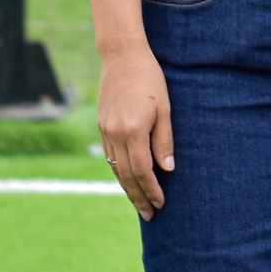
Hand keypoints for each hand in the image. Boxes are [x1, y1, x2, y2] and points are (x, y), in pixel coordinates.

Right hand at [96, 44, 173, 219]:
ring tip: (139, 203)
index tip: (161, 203)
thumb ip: (164, 139)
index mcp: (133, 131)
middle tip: (149, 214)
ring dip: (127, 188)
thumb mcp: (165, 107)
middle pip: (127, 175)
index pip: (143, 171)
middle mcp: (115, 134)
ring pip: (116, 168)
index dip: (152, 190)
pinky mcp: (102, 126)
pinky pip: (110, 156)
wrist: (122, 56)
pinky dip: (119, 171)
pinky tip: (128, 178)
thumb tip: (168, 168)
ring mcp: (105, 131)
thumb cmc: (150, 78)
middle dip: (138, 197)